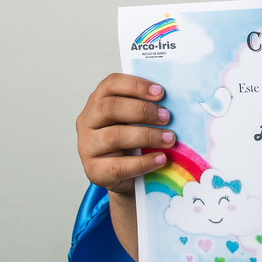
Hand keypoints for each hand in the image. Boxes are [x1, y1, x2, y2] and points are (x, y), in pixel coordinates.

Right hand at [76, 73, 175, 194]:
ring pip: (114, 136)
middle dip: (142, 110)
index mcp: (97, 101)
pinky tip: (160, 159)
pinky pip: (118, 166)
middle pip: (110, 108)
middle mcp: (87, 121)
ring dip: (147, 136)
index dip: (136, 85)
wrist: (123, 176)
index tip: (160, 92)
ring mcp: (87, 146)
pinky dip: (143, 162)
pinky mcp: (93, 170)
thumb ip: (145, 108)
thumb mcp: (134, 120)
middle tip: (167, 117)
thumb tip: (173, 101)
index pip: (111, 84)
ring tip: (169, 139)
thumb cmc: (131, 141)